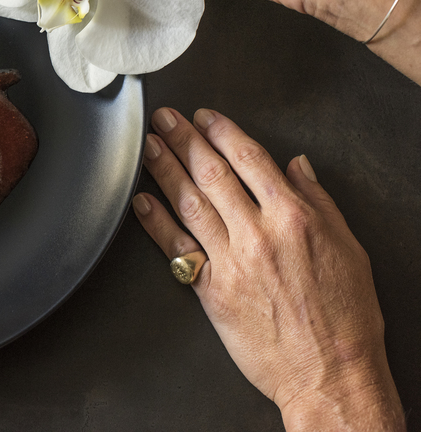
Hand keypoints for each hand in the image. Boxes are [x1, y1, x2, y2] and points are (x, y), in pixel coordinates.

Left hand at [132, 107, 404, 430]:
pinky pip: (176, 248)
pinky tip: (141, 200)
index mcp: (294, 218)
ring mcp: (231, 261)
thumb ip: (318, 201)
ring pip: (189, 203)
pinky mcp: (211, 290)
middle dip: (185, 140)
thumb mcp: (348, 247)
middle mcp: (258, 234)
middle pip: (212, 174)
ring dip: (165, 170)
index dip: (223, 132)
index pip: (250, 160)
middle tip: (165, 118)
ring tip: (149, 147)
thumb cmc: (346, 315)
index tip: (205, 117)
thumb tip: (296, 166)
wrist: (330, 373)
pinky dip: (156, 222)